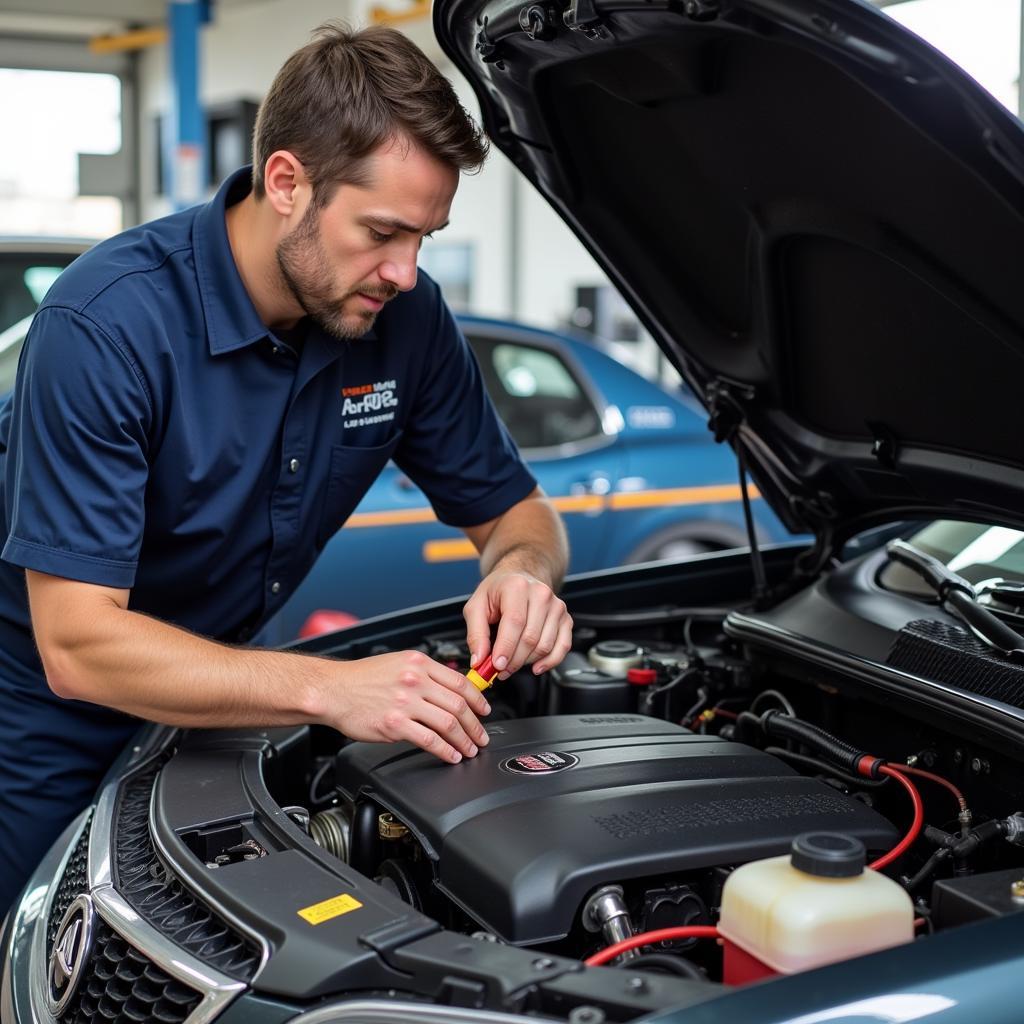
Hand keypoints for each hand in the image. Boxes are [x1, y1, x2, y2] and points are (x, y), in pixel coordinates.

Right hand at [331, 651, 490, 763]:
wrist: (332, 690)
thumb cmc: (360, 678)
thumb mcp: (397, 663)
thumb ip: (424, 674)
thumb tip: (448, 690)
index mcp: (419, 663)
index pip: (460, 682)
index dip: (478, 700)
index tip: (484, 710)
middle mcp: (415, 680)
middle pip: (459, 704)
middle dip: (476, 725)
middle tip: (482, 736)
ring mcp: (406, 702)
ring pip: (449, 723)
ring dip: (464, 740)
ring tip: (470, 749)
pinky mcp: (395, 724)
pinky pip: (429, 740)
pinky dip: (445, 750)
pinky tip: (451, 755)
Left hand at [464, 570, 572, 678]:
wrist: (518, 580)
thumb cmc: (497, 593)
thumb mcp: (475, 607)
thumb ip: (475, 634)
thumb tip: (479, 660)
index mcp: (517, 586)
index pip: (515, 622)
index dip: (506, 647)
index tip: (497, 665)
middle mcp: (541, 594)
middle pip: (530, 638)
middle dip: (514, 660)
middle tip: (500, 670)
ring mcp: (556, 606)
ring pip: (545, 646)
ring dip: (527, 662)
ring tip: (512, 664)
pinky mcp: (566, 618)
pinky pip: (563, 646)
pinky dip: (550, 662)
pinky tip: (536, 667)